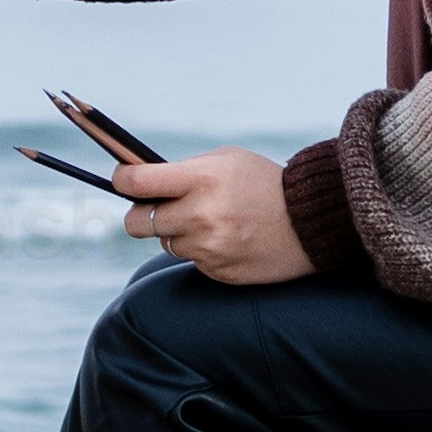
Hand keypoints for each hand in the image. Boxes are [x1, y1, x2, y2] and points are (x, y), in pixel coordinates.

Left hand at [115, 149, 307, 289]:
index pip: (136, 183)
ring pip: (163, 242)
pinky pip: (189, 259)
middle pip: (136, 223)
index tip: (122, 179)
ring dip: (176, 232)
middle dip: (140, 214)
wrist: (310, 223)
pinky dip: (200, 249)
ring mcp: (208, 248)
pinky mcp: (216, 272)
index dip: (121, 179)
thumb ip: (183, 169)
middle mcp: (200, 216)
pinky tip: (226, 238)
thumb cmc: (264, 182)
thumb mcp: (226, 159)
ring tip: (209, 220)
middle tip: (154, 206)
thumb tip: (139, 179)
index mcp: (201, 179)